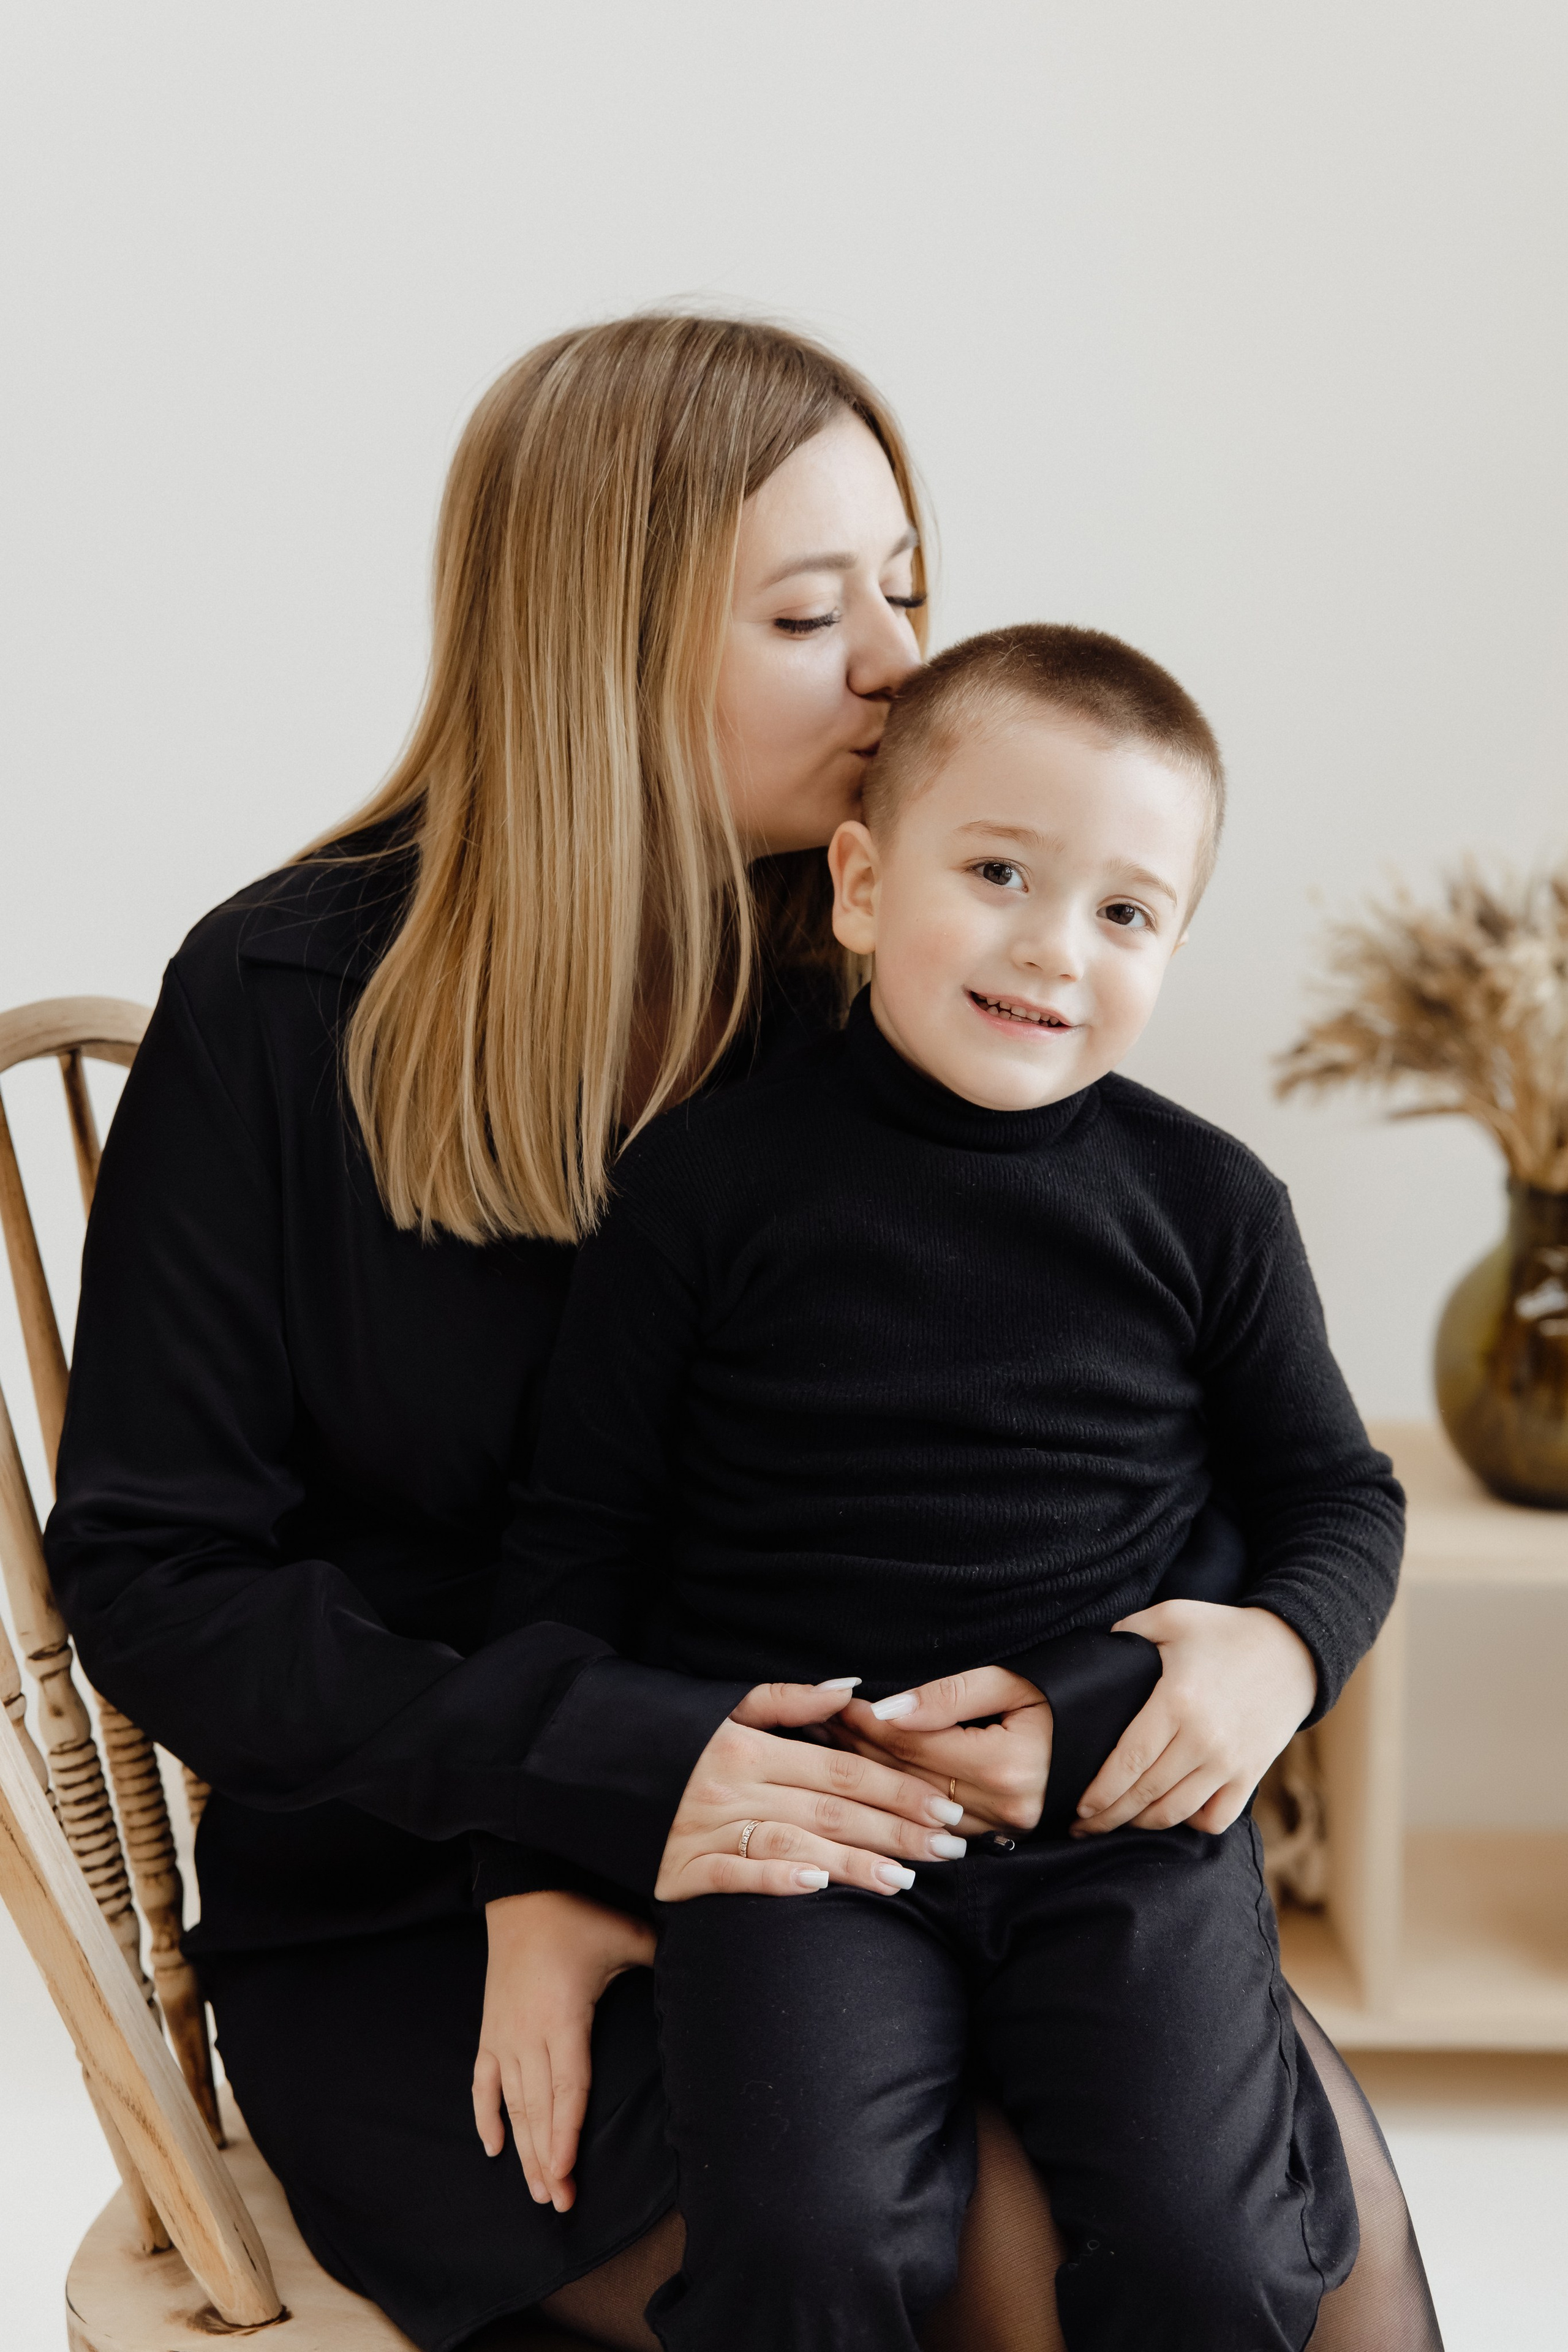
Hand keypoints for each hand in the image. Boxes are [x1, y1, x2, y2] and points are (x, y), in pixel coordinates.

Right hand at [472, 1890, 654, 2209]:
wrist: (522, 1890)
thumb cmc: (578, 1913)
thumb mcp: (626, 1933)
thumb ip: (663, 1957)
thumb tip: (707, 1967)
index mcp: (562, 2016)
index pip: (565, 2089)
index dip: (565, 2134)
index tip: (565, 2173)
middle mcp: (527, 2033)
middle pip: (537, 2110)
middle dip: (547, 2160)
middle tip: (558, 2203)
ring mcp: (503, 2034)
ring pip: (512, 2105)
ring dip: (523, 2149)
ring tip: (536, 2190)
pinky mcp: (489, 2030)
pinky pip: (482, 2082)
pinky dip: (485, 2117)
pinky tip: (493, 2148)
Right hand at [654, 1680, 969, 1901]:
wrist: (579, 1761)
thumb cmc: (666, 1732)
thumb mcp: (723, 1703)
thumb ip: (789, 1699)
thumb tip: (853, 1692)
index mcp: (749, 1745)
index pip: (842, 1768)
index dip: (898, 1788)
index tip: (944, 1807)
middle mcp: (732, 1785)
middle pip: (831, 1809)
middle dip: (896, 1830)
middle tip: (948, 1849)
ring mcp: (705, 1829)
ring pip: (794, 1844)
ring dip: (853, 1863)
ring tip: (905, 1880)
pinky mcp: (677, 1870)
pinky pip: (733, 1874)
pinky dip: (775, 1878)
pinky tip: (815, 1885)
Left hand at [829, 1669, 1052, 1835]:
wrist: (1119, 1738)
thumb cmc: (1068, 1696)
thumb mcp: (1014, 1682)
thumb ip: (949, 1696)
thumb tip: (888, 1710)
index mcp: (1006, 1765)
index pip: (913, 1745)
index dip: (868, 1722)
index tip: (834, 1701)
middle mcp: (1004, 1807)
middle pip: (907, 1778)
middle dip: (859, 1748)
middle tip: (818, 1723)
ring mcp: (1005, 1830)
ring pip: (916, 1807)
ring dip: (872, 1777)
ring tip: (834, 1749)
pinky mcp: (1004, 1839)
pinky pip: (936, 1826)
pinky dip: (901, 1801)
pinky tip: (872, 1782)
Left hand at [1074, 1601, 1316, 1835]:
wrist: (1293, 1650)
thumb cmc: (1225, 1631)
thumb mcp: (1172, 1615)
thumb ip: (1128, 1629)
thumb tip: (1100, 1649)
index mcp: (1177, 1701)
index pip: (1129, 1760)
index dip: (1101, 1791)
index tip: (1079, 1806)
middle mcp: (1203, 1739)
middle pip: (1146, 1793)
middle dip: (1109, 1816)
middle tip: (1083, 1827)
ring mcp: (1230, 1762)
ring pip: (1176, 1812)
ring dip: (1142, 1823)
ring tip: (1119, 1822)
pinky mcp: (1251, 1775)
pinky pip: (1216, 1818)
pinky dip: (1191, 1821)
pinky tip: (1173, 1810)